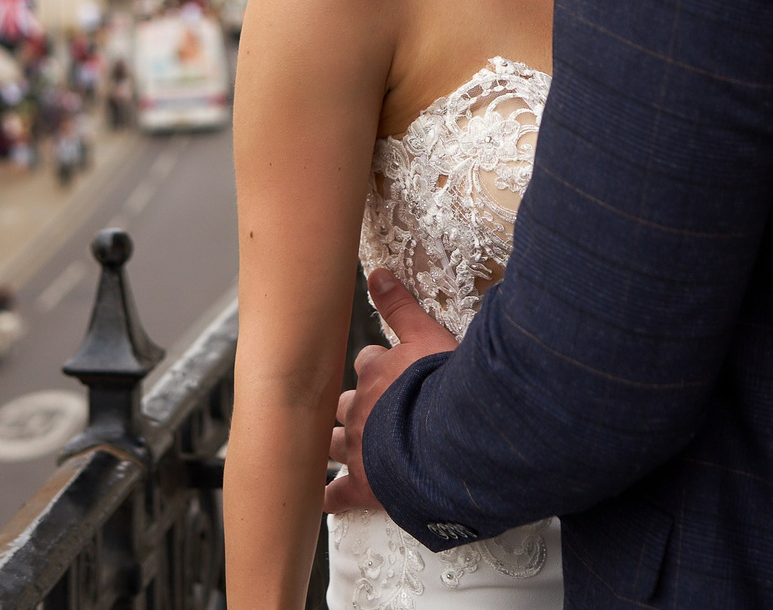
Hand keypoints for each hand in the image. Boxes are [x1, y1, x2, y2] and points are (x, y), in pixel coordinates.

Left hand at [323, 270, 456, 514]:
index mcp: (377, 372)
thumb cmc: (446, 388)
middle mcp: (360, 407)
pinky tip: (322, 500)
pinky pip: (337, 494)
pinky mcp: (363, 485)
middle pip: (344, 401)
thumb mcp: (428, 334)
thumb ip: (401, 306)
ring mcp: (358, 447)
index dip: (377, 367)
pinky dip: (329, 497)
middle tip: (365, 410)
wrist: (450, 441)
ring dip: (333, 442)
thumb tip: (377, 272)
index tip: (387, 371)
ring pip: (332, 441)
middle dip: (352, 404)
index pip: (367, 362)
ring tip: (335, 446)